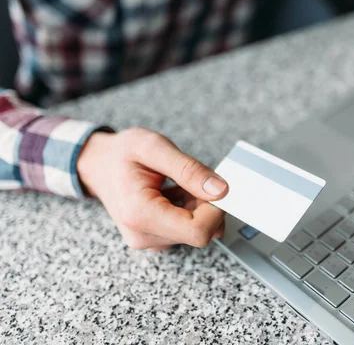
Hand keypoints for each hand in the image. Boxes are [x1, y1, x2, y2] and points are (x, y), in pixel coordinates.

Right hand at [77, 128, 228, 250]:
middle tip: (193, 179)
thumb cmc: (121, 153)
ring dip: (199, 206)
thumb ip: (189, 170)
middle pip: (199, 233)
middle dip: (207, 206)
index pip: (198, 231)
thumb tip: (221, 191)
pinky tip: (177, 193)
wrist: (98, 164)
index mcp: (141, 214)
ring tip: (180, 183)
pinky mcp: (154, 239)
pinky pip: (186, 231)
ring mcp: (148, 240)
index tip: (215, 186)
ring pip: (196, 232)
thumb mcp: (155, 148)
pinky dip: (190, 210)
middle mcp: (143, 235)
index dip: (215, 210)